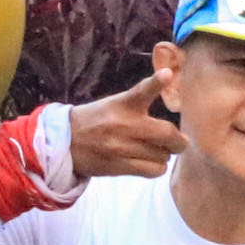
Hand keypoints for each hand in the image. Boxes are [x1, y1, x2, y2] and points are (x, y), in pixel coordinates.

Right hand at [69, 68, 185, 179]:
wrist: (65, 143)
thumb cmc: (96, 120)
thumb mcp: (114, 104)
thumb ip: (139, 103)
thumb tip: (169, 114)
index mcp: (122, 104)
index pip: (142, 91)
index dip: (156, 82)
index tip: (167, 74)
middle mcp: (124, 125)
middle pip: (167, 134)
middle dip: (179, 140)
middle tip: (179, 141)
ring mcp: (122, 147)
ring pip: (163, 155)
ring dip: (165, 154)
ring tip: (156, 151)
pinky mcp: (119, 166)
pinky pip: (153, 170)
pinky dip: (158, 167)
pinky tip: (151, 162)